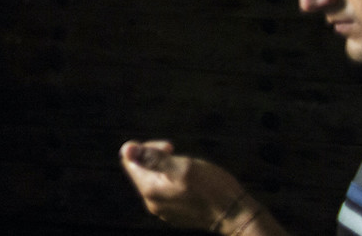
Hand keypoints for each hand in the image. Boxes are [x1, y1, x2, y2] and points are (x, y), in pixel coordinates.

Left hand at [119, 141, 266, 233]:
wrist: (235, 215)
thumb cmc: (211, 189)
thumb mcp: (181, 166)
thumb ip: (152, 158)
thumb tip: (126, 149)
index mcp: (149, 190)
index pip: (130, 160)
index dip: (147, 148)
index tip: (168, 147)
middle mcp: (152, 202)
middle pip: (141, 170)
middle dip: (157, 157)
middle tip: (179, 155)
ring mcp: (164, 209)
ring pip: (155, 179)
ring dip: (168, 168)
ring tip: (189, 170)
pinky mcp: (175, 212)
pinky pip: (166, 190)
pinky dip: (175, 180)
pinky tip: (193, 182)